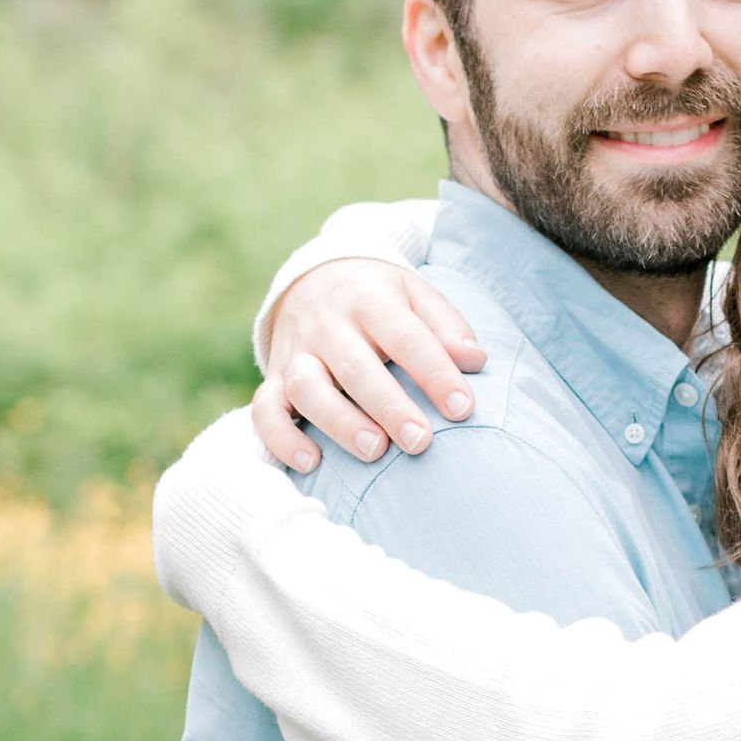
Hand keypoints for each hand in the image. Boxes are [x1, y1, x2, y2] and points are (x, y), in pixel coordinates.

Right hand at [249, 262, 488, 474]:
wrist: (313, 276)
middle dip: (388, 406)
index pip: (406, 337)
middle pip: (355, 366)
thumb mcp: (414, 293)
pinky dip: (282, 438)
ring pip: (308, 388)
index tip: (463, 408)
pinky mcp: (275, 378)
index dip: (435, 373)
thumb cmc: (379, 297)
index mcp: (371, 300)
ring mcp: (298, 353)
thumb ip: (445, 326)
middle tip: (420, 442)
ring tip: (374, 451)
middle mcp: (329, 325)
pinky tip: (311, 463)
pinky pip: (265, 410)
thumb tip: (475, 361)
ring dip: (339, 423)